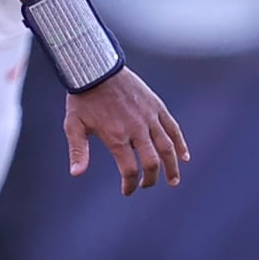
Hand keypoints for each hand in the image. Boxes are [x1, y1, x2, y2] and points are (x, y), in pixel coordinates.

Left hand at [63, 67, 188, 195]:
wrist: (96, 69)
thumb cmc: (83, 98)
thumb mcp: (73, 124)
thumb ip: (77, 150)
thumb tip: (76, 174)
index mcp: (116, 136)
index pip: (129, 170)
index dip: (130, 184)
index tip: (127, 191)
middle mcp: (136, 129)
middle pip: (152, 162)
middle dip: (151, 179)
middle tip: (147, 185)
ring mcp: (149, 117)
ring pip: (167, 147)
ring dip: (172, 167)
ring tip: (173, 181)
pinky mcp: (156, 106)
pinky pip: (173, 128)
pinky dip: (180, 143)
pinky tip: (184, 157)